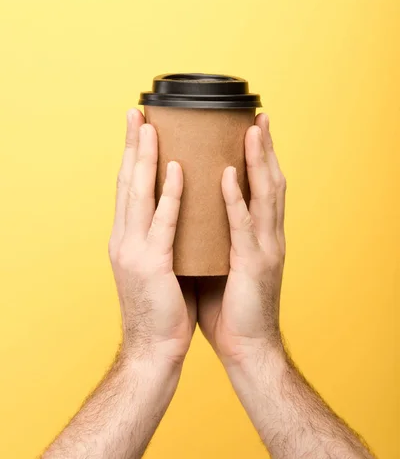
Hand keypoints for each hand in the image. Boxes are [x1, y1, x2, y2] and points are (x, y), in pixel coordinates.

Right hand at [108, 109, 195, 366]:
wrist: (154, 349)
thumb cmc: (163, 306)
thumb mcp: (157, 263)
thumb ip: (161, 235)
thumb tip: (178, 209)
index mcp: (126, 237)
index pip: (128, 188)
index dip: (131, 155)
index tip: (138, 127)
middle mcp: (123, 238)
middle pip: (127, 182)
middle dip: (132, 145)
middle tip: (137, 112)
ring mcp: (133, 250)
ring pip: (139, 194)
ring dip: (145, 157)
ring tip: (151, 126)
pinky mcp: (151, 264)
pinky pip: (164, 221)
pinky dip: (170, 192)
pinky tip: (176, 167)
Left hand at [197, 113, 285, 367]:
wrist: (245, 347)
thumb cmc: (229, 304)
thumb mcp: (220, 259)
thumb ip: (213, 234)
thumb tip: (190, 211)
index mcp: (257, 233)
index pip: (259, 185)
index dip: (257, 155)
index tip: (246, 125)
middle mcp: (266, 234)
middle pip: (268, 180)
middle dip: (263, 146)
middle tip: (255, 114)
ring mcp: (264, 248)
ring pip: (264, 195)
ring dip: (257, 159)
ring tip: (249, 129)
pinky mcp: (254, 265)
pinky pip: (243, 226)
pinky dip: (236, 198)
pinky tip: (229, 174)